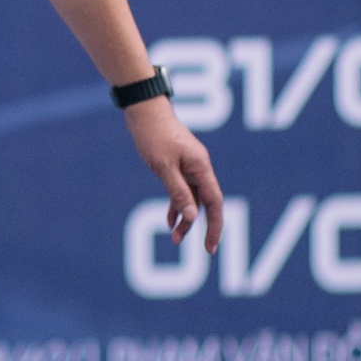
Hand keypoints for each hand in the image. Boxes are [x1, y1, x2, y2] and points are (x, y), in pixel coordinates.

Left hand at [123, 98, 223, 252]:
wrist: (144, 111)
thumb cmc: (153, 136)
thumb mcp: (163, 167)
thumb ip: (179, 192)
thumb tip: (192, 218)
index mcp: (201, 167)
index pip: (214, 203)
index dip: (215, 226)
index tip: (210, 247)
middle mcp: (199, 168)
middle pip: (205, 203)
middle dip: (199, 226)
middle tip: (196, 248)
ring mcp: (189, 166)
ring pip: (192, 198)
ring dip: (185, 218)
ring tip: (174, 238)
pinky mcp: (178, 165)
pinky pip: (182, 190)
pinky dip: (177, 205)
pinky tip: (169, 220)